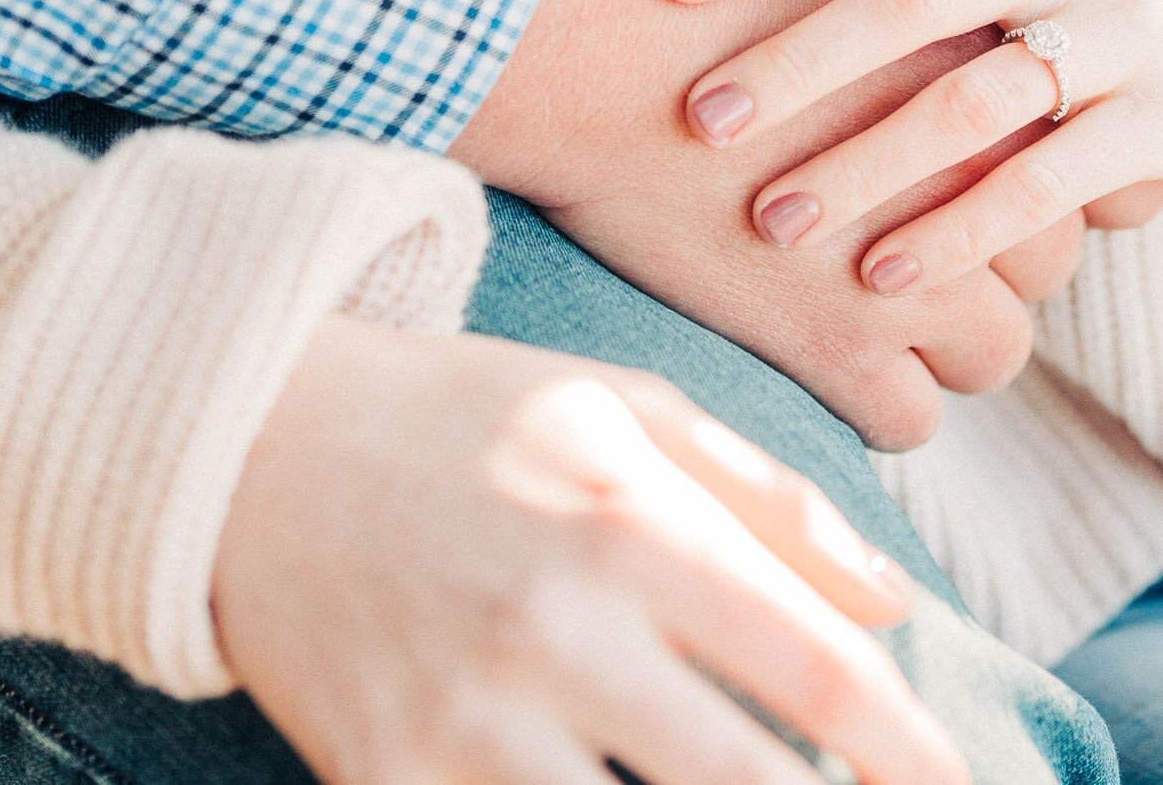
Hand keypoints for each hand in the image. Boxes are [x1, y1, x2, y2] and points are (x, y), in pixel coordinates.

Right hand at [213, 316, 967, 784]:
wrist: (248, 443)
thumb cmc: (468, 420)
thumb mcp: (630, 414)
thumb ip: (773, 504)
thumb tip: (898, 606)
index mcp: (631, 529)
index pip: (816, 669)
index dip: (913, 750)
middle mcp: (554, 634)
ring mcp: (460, 723)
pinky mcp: (379, 782)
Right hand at [452, 0, 1080, 448]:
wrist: (585, 34)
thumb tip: (925, 7)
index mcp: (986, 75)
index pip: (1058, 157)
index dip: (1009, 176)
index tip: (952, 182)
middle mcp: (979, 176)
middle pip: (1047, 256)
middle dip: (988, 260)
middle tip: (906, 243)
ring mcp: (918, 269)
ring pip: (997, 350)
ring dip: (944, 342)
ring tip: (864, 310)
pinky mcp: (840, 345)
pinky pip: (909, 418)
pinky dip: (874, 403)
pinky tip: (817, 357)